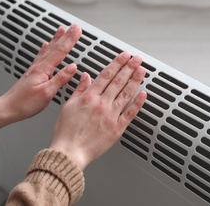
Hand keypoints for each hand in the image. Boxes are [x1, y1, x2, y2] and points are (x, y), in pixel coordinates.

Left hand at [0, 24, 81, 130]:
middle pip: (55, 47)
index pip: (60, 51)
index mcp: (43, 70)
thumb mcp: (47, 93)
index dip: (70, 40)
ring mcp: (34, 68)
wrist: (8, 108)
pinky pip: (41, 56)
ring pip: (48, 49)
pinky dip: (44, 48)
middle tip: (75, 26)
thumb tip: (72, 68)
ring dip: (56, 39)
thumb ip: (60, 79)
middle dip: (66, 35)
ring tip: (62, 30)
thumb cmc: (25, 103)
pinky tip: (45, 45)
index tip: (78, 31)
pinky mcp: (32, 73)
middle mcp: (38, 66)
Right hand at [49, 51, 146, 169]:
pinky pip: (130, 113)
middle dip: (129, 67)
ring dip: (135, 80)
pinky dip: (137, 103)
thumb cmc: (66, 133)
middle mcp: (101, 104)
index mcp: (89, 97)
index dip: (117, 63)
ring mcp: (111, 116)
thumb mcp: (68, 106)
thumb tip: (85, 77)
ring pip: (126, 94)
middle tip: (137, 59)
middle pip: (118, 81)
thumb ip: (79, 90)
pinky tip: (143, 94)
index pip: (106, 75)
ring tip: (142, 70)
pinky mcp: (117, 128)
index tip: (124, 56)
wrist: (70, 153)